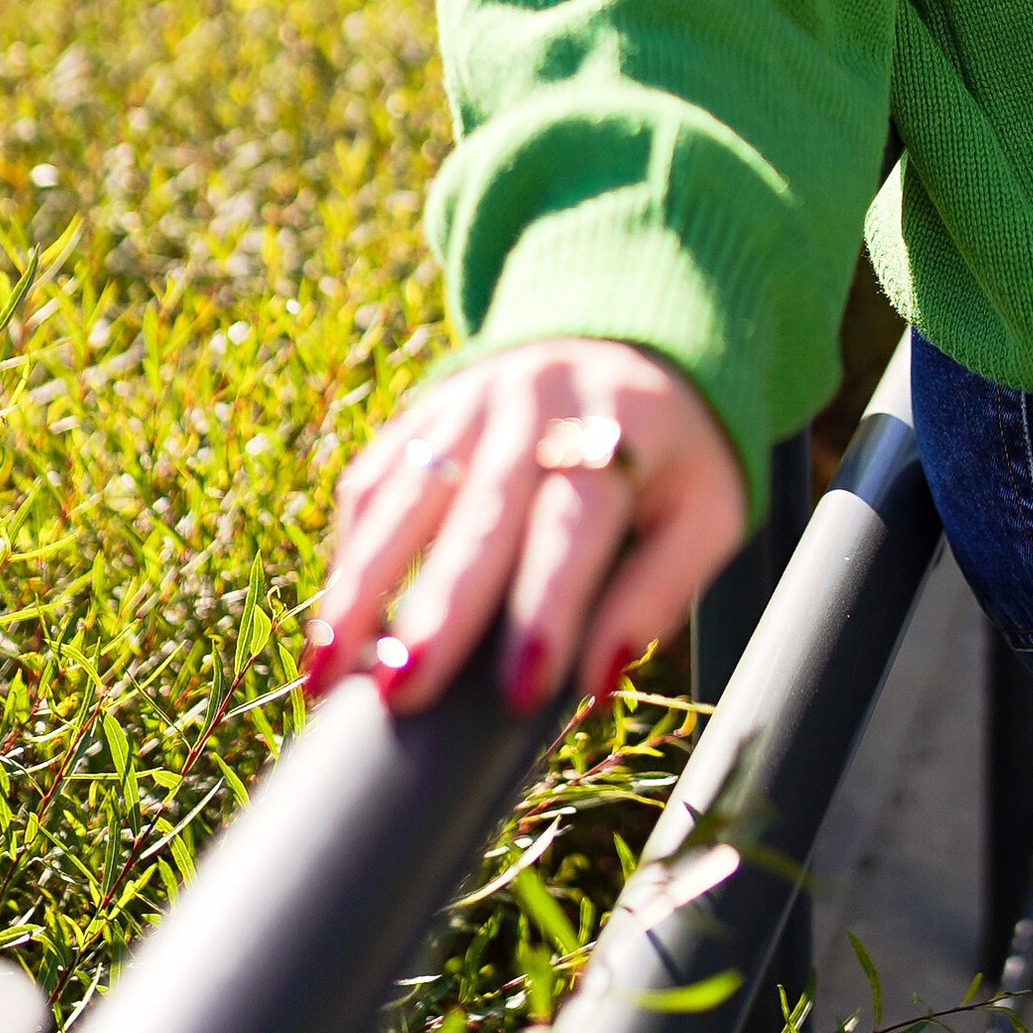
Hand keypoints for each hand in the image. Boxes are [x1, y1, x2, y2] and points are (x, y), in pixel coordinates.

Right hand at [306, 338, 747, 719]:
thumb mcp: (706, 509)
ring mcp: (473, 397)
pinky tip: (333, 618)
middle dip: (439, 606)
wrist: (628, 339)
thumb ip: (659, 591)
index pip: (577, 522)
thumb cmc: (671, 454)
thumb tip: (597, 683)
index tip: (518, 693)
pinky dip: (351, 548)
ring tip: (326, 671)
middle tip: (402, 691)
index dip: (548, 607)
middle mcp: (538, 400)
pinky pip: (378, 475)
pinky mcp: (427, 407)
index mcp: (622, 423)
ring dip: (363, 585)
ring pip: (407, 492)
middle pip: (481, 510)